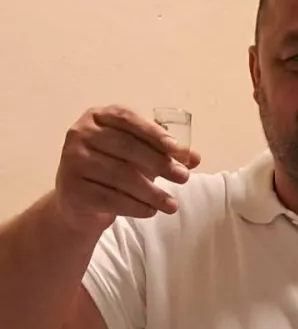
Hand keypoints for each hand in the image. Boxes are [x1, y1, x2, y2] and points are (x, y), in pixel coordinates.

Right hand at [53, 106, 200, 232]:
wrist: (79, 201)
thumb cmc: (113, 170)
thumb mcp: (139, 157)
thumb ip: (164, 153)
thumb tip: (195, 157)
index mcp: (97, 117)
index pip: (126, 118)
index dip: (153, 132)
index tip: (177, 149)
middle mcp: (80, 133)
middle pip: (125, 147)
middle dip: (159, 163)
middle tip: (184, 178)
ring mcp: (72, 160)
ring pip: (120, 175)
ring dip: (152, 192)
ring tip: (172, 205)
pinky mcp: (73, 188)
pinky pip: (110, 198)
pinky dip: (135, 206)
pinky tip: (152, 211)